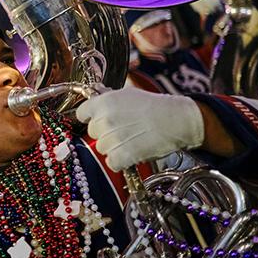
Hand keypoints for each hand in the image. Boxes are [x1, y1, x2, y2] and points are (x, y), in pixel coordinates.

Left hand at [76, 87, 203, 170]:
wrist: (176, 120)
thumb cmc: (154, 105)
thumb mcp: (127, 94)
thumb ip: (108, 98)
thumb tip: (94, 98)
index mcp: (103, 102)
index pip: (82, 113)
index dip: (90, 117)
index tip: (99, 120)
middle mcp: (104, 120)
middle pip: (92, 133)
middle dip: (104, 133)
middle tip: (123, 131)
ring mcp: (112, 139)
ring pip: (101, 148)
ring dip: (113, 148)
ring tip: (131, 141)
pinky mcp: (122, 156)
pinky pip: (111, 163)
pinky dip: (120, 162)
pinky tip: (131, 153)